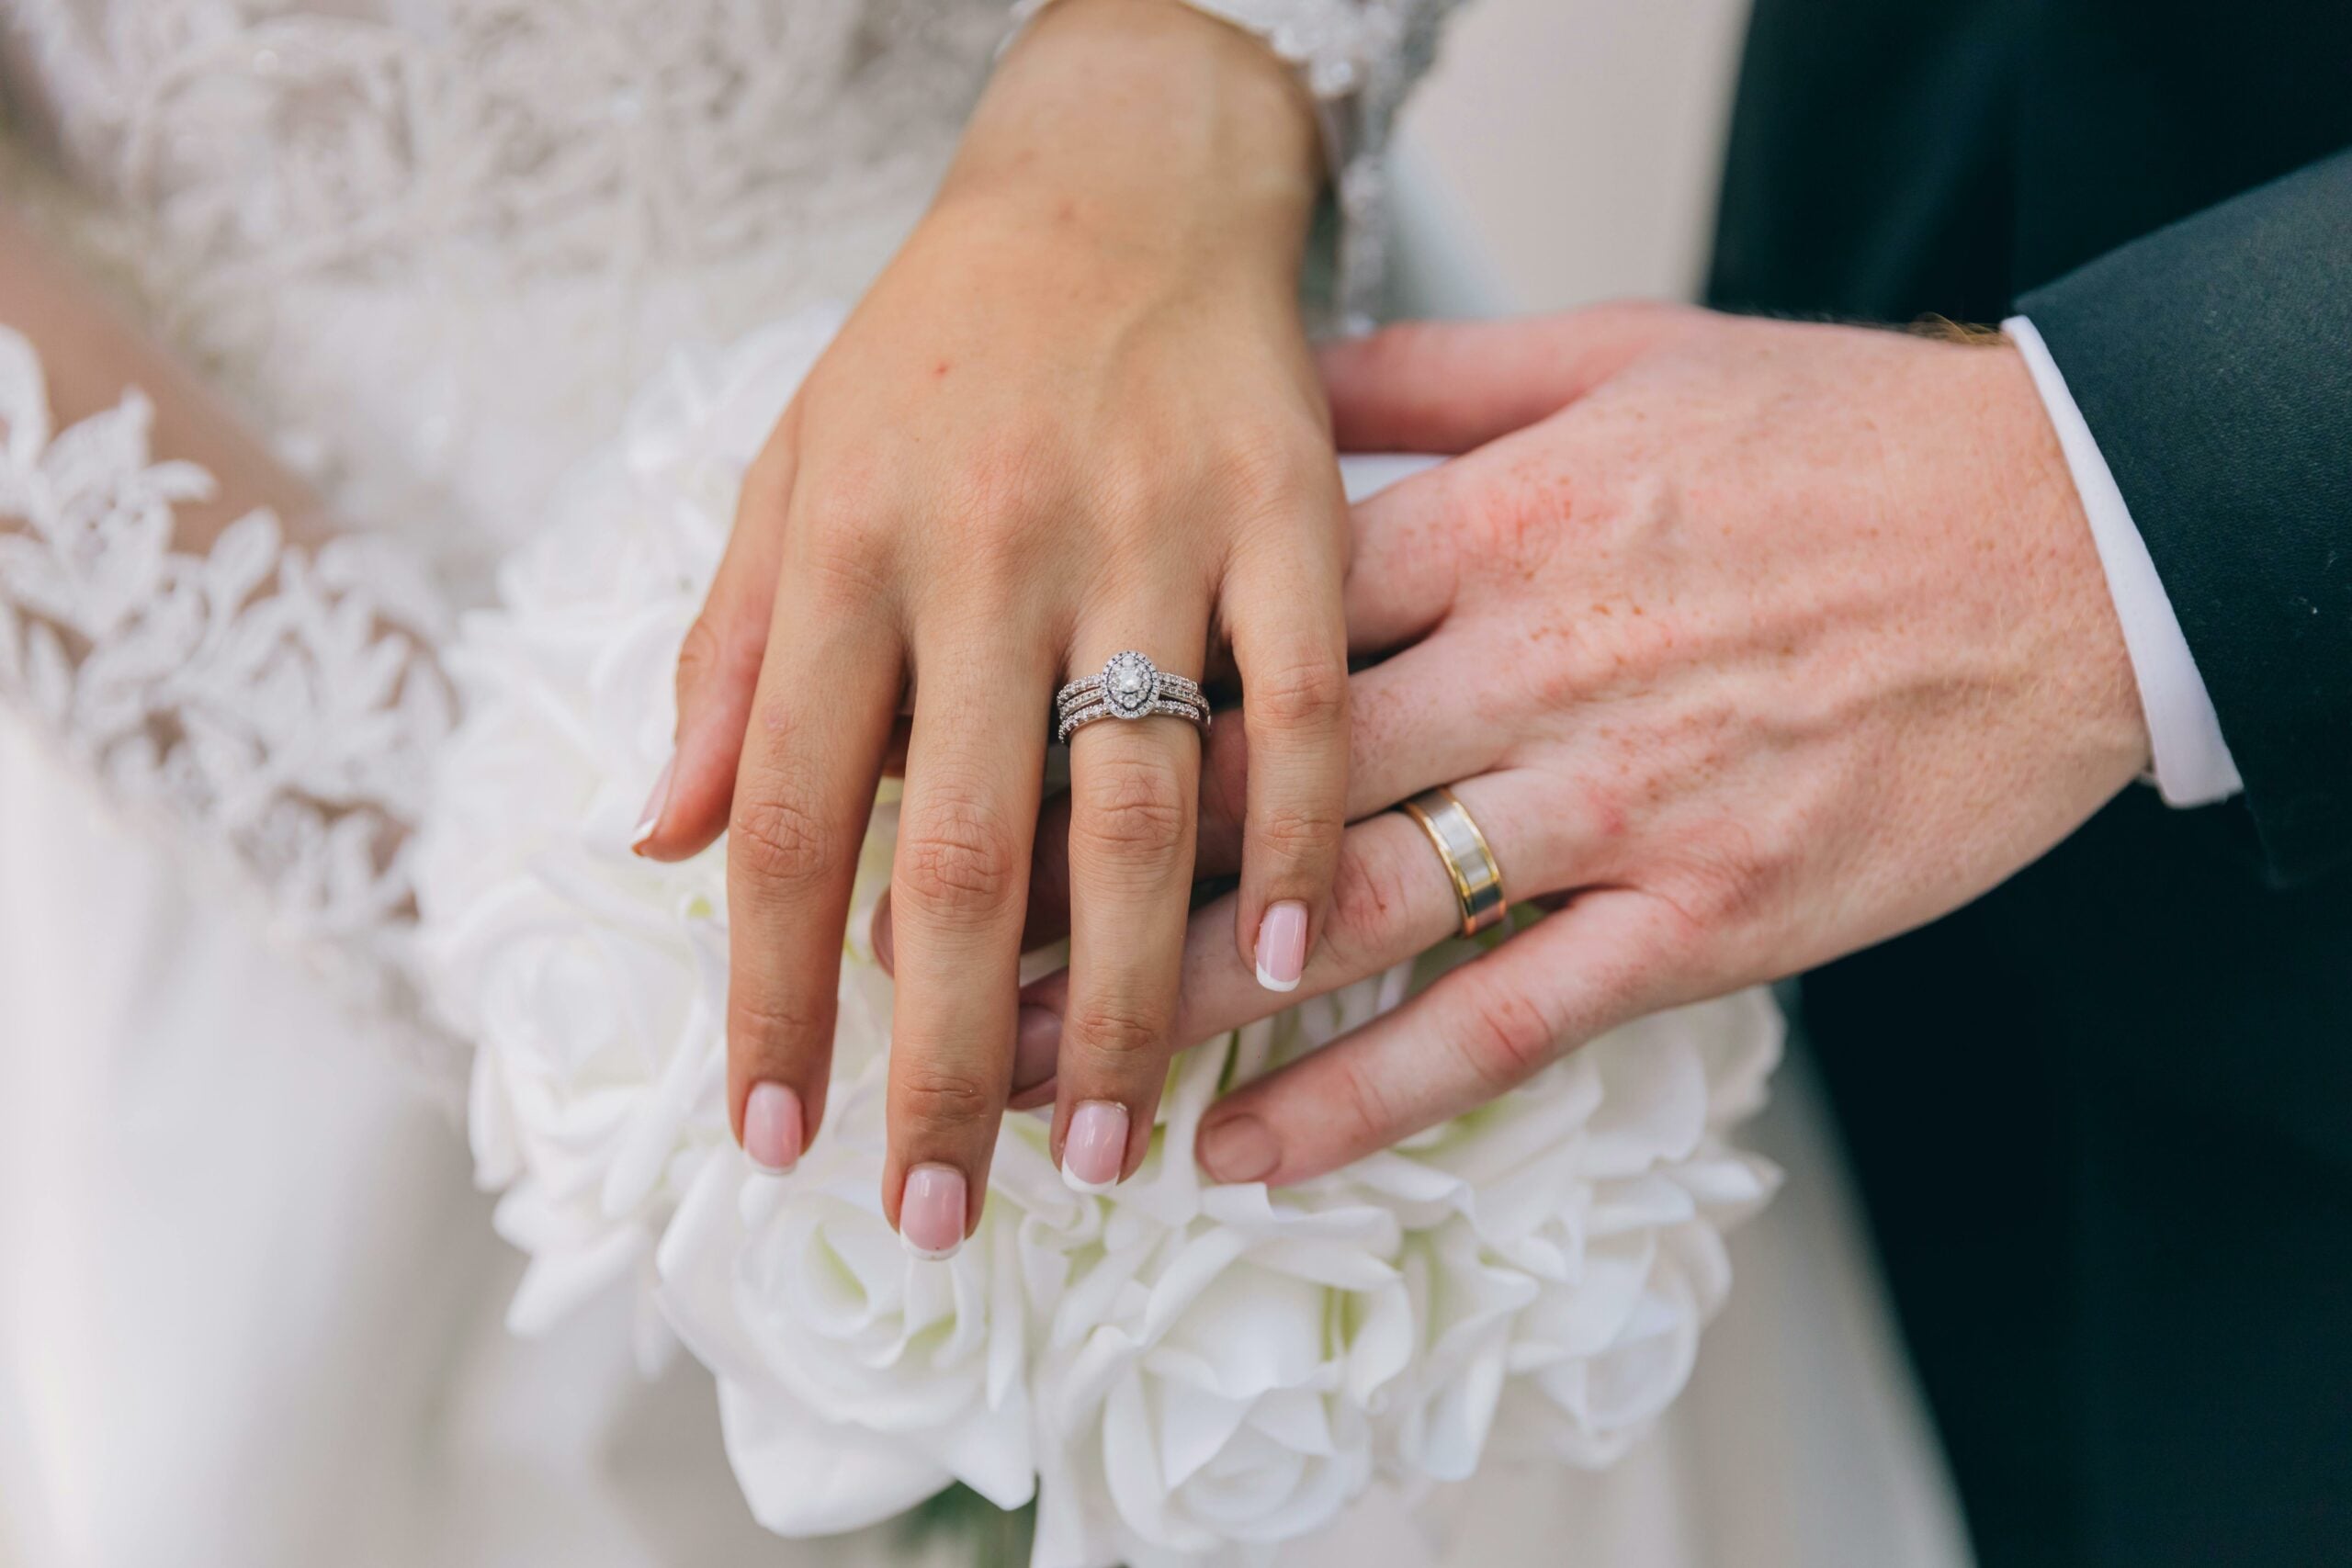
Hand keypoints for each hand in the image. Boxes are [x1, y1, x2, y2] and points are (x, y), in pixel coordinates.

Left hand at [630, 0, 1350, 1253]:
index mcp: (840, 549)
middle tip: (935, 1211)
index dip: (771, 995)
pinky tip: (1290, 963)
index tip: (775, 1140)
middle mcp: (983, 550)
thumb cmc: (937, 346)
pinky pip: (1300, 699)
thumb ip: (725, 658)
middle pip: (953, 855)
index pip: (787, 815)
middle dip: (939, 1058)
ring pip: (1128, 809)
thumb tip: (652, 841)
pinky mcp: (1284, 508)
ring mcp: (1146, 530)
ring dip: (1121, 1004)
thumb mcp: (786, 472)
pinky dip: (1295, 837)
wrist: (1118, 177)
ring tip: (1102, 1155)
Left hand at [973, 304, 2150, 1181]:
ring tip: (1037, 1078)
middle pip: (1256, 785)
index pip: (1241, 628)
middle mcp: (1532, 666)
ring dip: (1178, 1002)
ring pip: (1353, 914)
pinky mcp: (1707, 919)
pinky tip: (1244, 1152)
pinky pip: (1506, 1024)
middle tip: (936, 958)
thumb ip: (1433, 390)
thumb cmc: (1837, 441)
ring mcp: (1618, 803)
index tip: (973, 764)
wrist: (2070, 539)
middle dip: (1084, 878)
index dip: (1093, 704)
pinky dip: (1367, 1095)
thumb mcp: (1624, 357)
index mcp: (1494, 526)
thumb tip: (1272, 386)